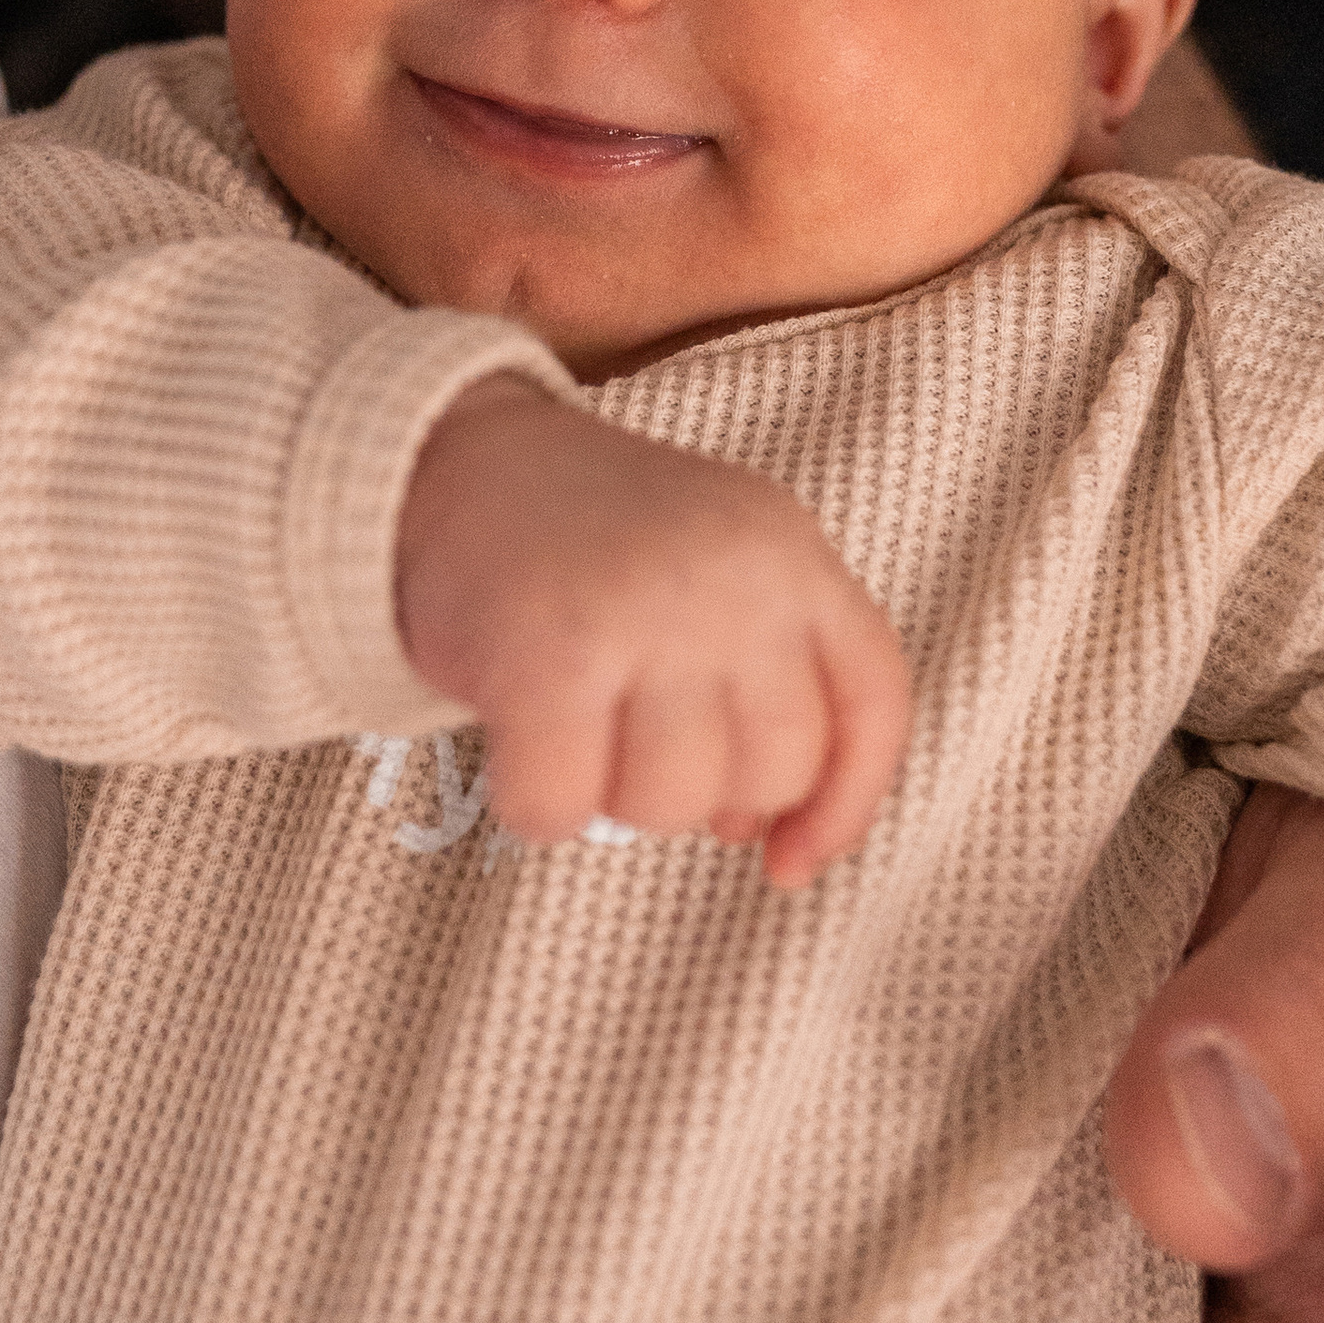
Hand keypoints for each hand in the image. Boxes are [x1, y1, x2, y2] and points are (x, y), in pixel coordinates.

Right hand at [395, 376, 911, 885]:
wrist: (451, 461)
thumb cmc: (590, 548)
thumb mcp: (717, 573)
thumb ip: (766, 679)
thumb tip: (761, 832)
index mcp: (790, 553)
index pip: (872, 704)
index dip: (844, 803)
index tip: (787, 862)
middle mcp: (733, 578)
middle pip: (773, 772)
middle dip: (703, 792)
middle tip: (634, 734)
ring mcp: (642, 613)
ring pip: (673, 804)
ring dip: (613, 797)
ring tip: (579, 718)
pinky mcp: (544, 656)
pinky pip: (561, 808)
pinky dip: (533, 803)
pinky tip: (519, 744)